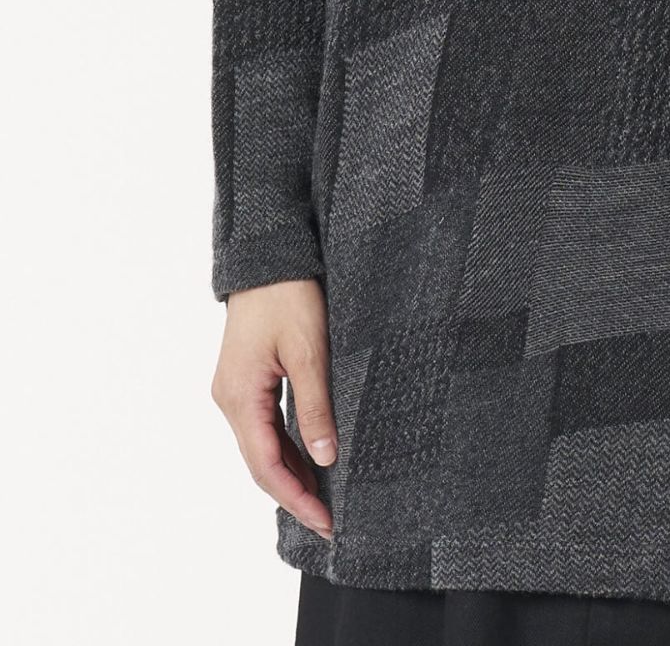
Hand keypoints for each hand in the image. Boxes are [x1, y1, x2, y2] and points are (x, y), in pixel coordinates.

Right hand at [211, 278, 336, 539]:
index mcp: (240, 397)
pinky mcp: (245, 379)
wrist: (268, 256)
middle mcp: (230, 399)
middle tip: (330, 521)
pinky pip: (264, 426)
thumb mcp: (310, 351)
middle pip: (261, 462)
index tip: (326, 521)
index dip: (297, 498)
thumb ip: (315, 407)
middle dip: (295, 494)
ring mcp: (235, 389)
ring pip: (262, 446)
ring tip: (324, 499)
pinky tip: (308, 459)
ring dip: (290, 473)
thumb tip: (325, 459)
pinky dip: (285, 448)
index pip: (267, 465)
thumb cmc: (288, 295)